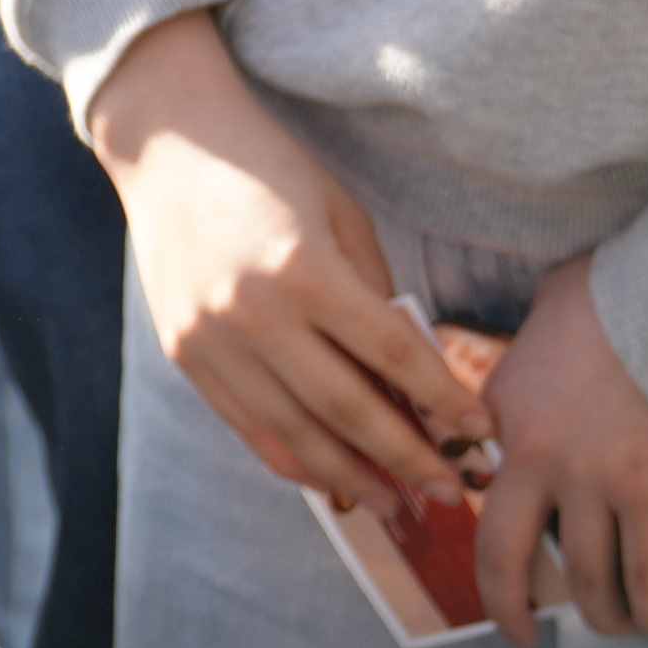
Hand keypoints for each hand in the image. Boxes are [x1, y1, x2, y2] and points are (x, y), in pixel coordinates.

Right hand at [85, 16, 487, 517]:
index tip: (481, 431)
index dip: (442, 399)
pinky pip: (247, 426)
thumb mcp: (340, 215)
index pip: (390, 354)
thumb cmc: (270, 169)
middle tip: (452, 492)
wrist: (166, 143)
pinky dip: (294, 459)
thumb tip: (412, 380)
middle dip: (407, 458)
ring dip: (352, 476)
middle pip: (346, 408)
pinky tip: (332, 479)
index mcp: (302, 268)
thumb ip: (373, 296)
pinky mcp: (185, 354)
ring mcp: (211, 340)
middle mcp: (252, 313)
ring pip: (294, 433)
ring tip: (397, 505)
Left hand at [474, 264, 647, 647]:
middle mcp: (551, 470)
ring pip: (603, 585)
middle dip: (558, 615)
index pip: (492, 543)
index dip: (499, 600)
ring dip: (615, 617)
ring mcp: (606, 483)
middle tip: (577, 630)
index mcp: (512, 441)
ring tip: (628, 624)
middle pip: (546, 574)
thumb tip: (480, 454)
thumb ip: (498, 420)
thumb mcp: (517, 368)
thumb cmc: (587, 317)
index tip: (514, 629)